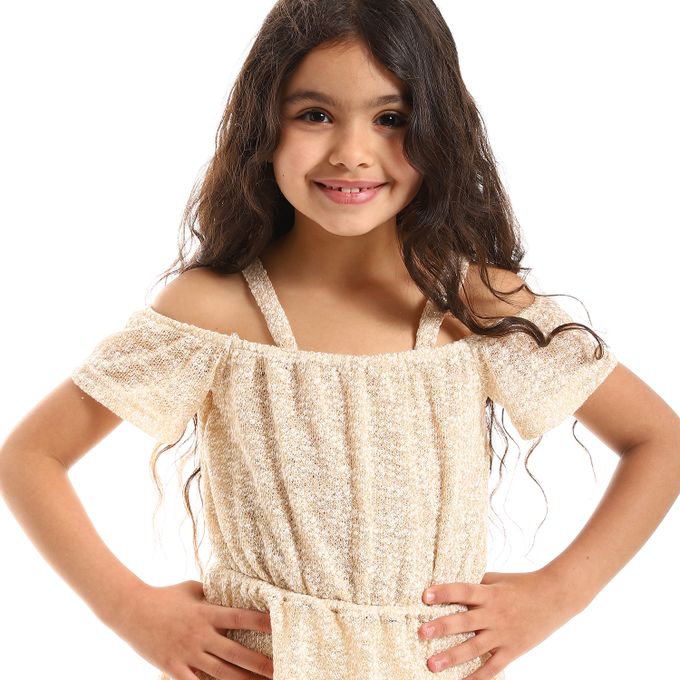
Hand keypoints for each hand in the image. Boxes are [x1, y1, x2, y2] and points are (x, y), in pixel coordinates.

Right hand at [108, 579, 273, 679]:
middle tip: (279, 670)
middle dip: (259, 663)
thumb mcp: (191, 587)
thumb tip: (229, 587)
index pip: (240, 617)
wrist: (131, 610)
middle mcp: (201, 635)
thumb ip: (211, 592)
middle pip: (236, 652)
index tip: (280, 626)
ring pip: (221, 673)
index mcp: (207, 613)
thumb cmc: (164, 595)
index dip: (261, 622)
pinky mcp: (173, 668)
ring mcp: (187, 654)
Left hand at [417, 570, 578, 678]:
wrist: (555, 596)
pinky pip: (493, 667)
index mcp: (489, 593)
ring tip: (431, 664)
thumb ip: (476, 584)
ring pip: (474, 648)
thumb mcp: (497, 579)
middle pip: (464, 621)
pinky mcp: (513, 650)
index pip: (462, 591)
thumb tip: (451, 588)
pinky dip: (477, 677)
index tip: (424, 596)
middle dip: (441, 627)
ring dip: (451, 657)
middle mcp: (494, 614)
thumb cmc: (522, 584)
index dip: (444, 592)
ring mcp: (503, 634)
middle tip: (421, 633)